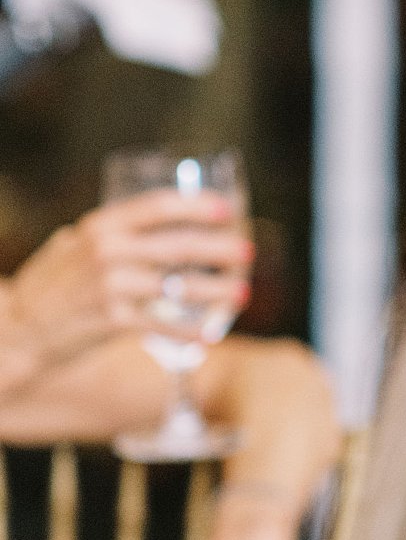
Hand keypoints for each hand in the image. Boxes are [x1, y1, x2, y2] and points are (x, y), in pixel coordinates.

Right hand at [1, 192, 250, 372]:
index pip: (156, 207)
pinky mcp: (111, 321)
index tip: (226, 209)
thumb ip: (108, 232)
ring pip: (178, 285)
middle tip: (248, 251)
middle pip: (178, 244)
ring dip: (216, 290)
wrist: (14, 330)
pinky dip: (188, 330)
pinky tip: (211, 334)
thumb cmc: (48, 285)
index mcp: (99, 227)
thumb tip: (152, 219)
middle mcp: (106, 252)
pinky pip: (161, 323)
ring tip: (243, 292)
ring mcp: (110, 287)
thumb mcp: (71, 246)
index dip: (195, 206)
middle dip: (220, 248)